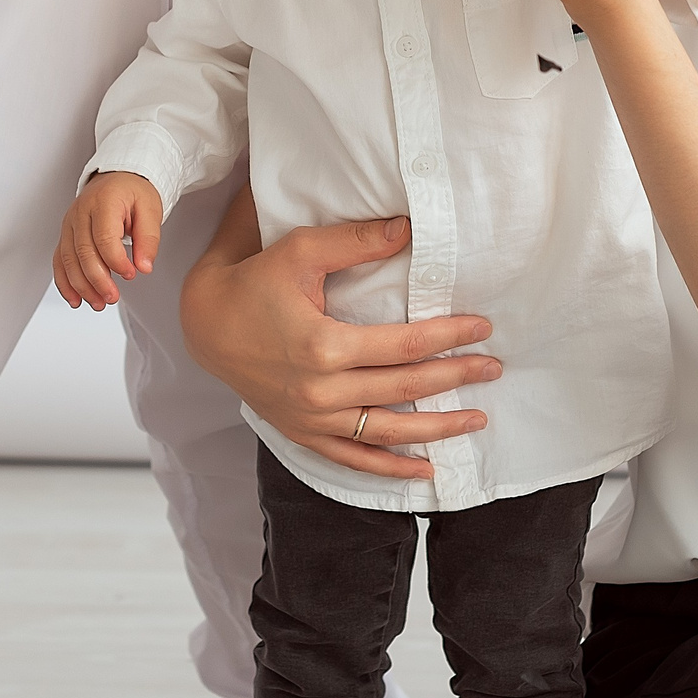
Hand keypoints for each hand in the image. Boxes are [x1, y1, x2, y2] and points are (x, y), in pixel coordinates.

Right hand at [54, 171, 163, 309]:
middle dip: (97, 280)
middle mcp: (81, 212)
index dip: (116, 261)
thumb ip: (149, 238)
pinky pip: (59, 261)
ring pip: (68, 260)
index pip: (104, 237)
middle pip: (83, 252)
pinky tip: (75, 298)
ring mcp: (69, 223)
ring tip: (99, 302)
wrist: (118, 177)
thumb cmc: (134, 191)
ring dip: (81, 286)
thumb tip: (144, 267)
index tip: (131, 274)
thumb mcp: (151, 209)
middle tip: (113, 296)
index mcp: (103, 201)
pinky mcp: (66, 234)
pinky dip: (65, 283)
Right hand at [181, 197, 500, 480]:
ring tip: (478, 419)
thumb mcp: (300, 250)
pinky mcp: (302, 433)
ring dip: (438, 429)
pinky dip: (391, 467)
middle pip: (406, 389)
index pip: (406, 345)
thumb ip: (355, 240)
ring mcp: (312, 418)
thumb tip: (408, 228)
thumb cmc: (253, 281)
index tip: (483, 328)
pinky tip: (426, 469)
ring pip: (388, 431)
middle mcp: (322, 391)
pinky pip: (353, 458)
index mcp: (325, 346)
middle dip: (456, 378)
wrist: (203, 324)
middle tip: (495, 369)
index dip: (449, 336)